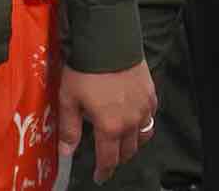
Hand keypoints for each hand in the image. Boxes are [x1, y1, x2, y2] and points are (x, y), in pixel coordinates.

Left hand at [57, 61, 155, 183]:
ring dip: (132, 143)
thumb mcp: (68, 99)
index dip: (104, 170)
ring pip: (143, 136)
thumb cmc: (85, 70)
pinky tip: (133, 118)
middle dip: (117, 158)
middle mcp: (131, 122)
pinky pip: (149, 117)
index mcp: (110, 127)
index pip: (109, 159)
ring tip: (122, 142)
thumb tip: (66, 153)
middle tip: (108, 158)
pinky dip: (142, 123)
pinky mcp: (151, 95)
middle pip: (128, 151)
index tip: (99, 176)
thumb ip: (69, 128)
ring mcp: (144, 108)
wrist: (108, 42)